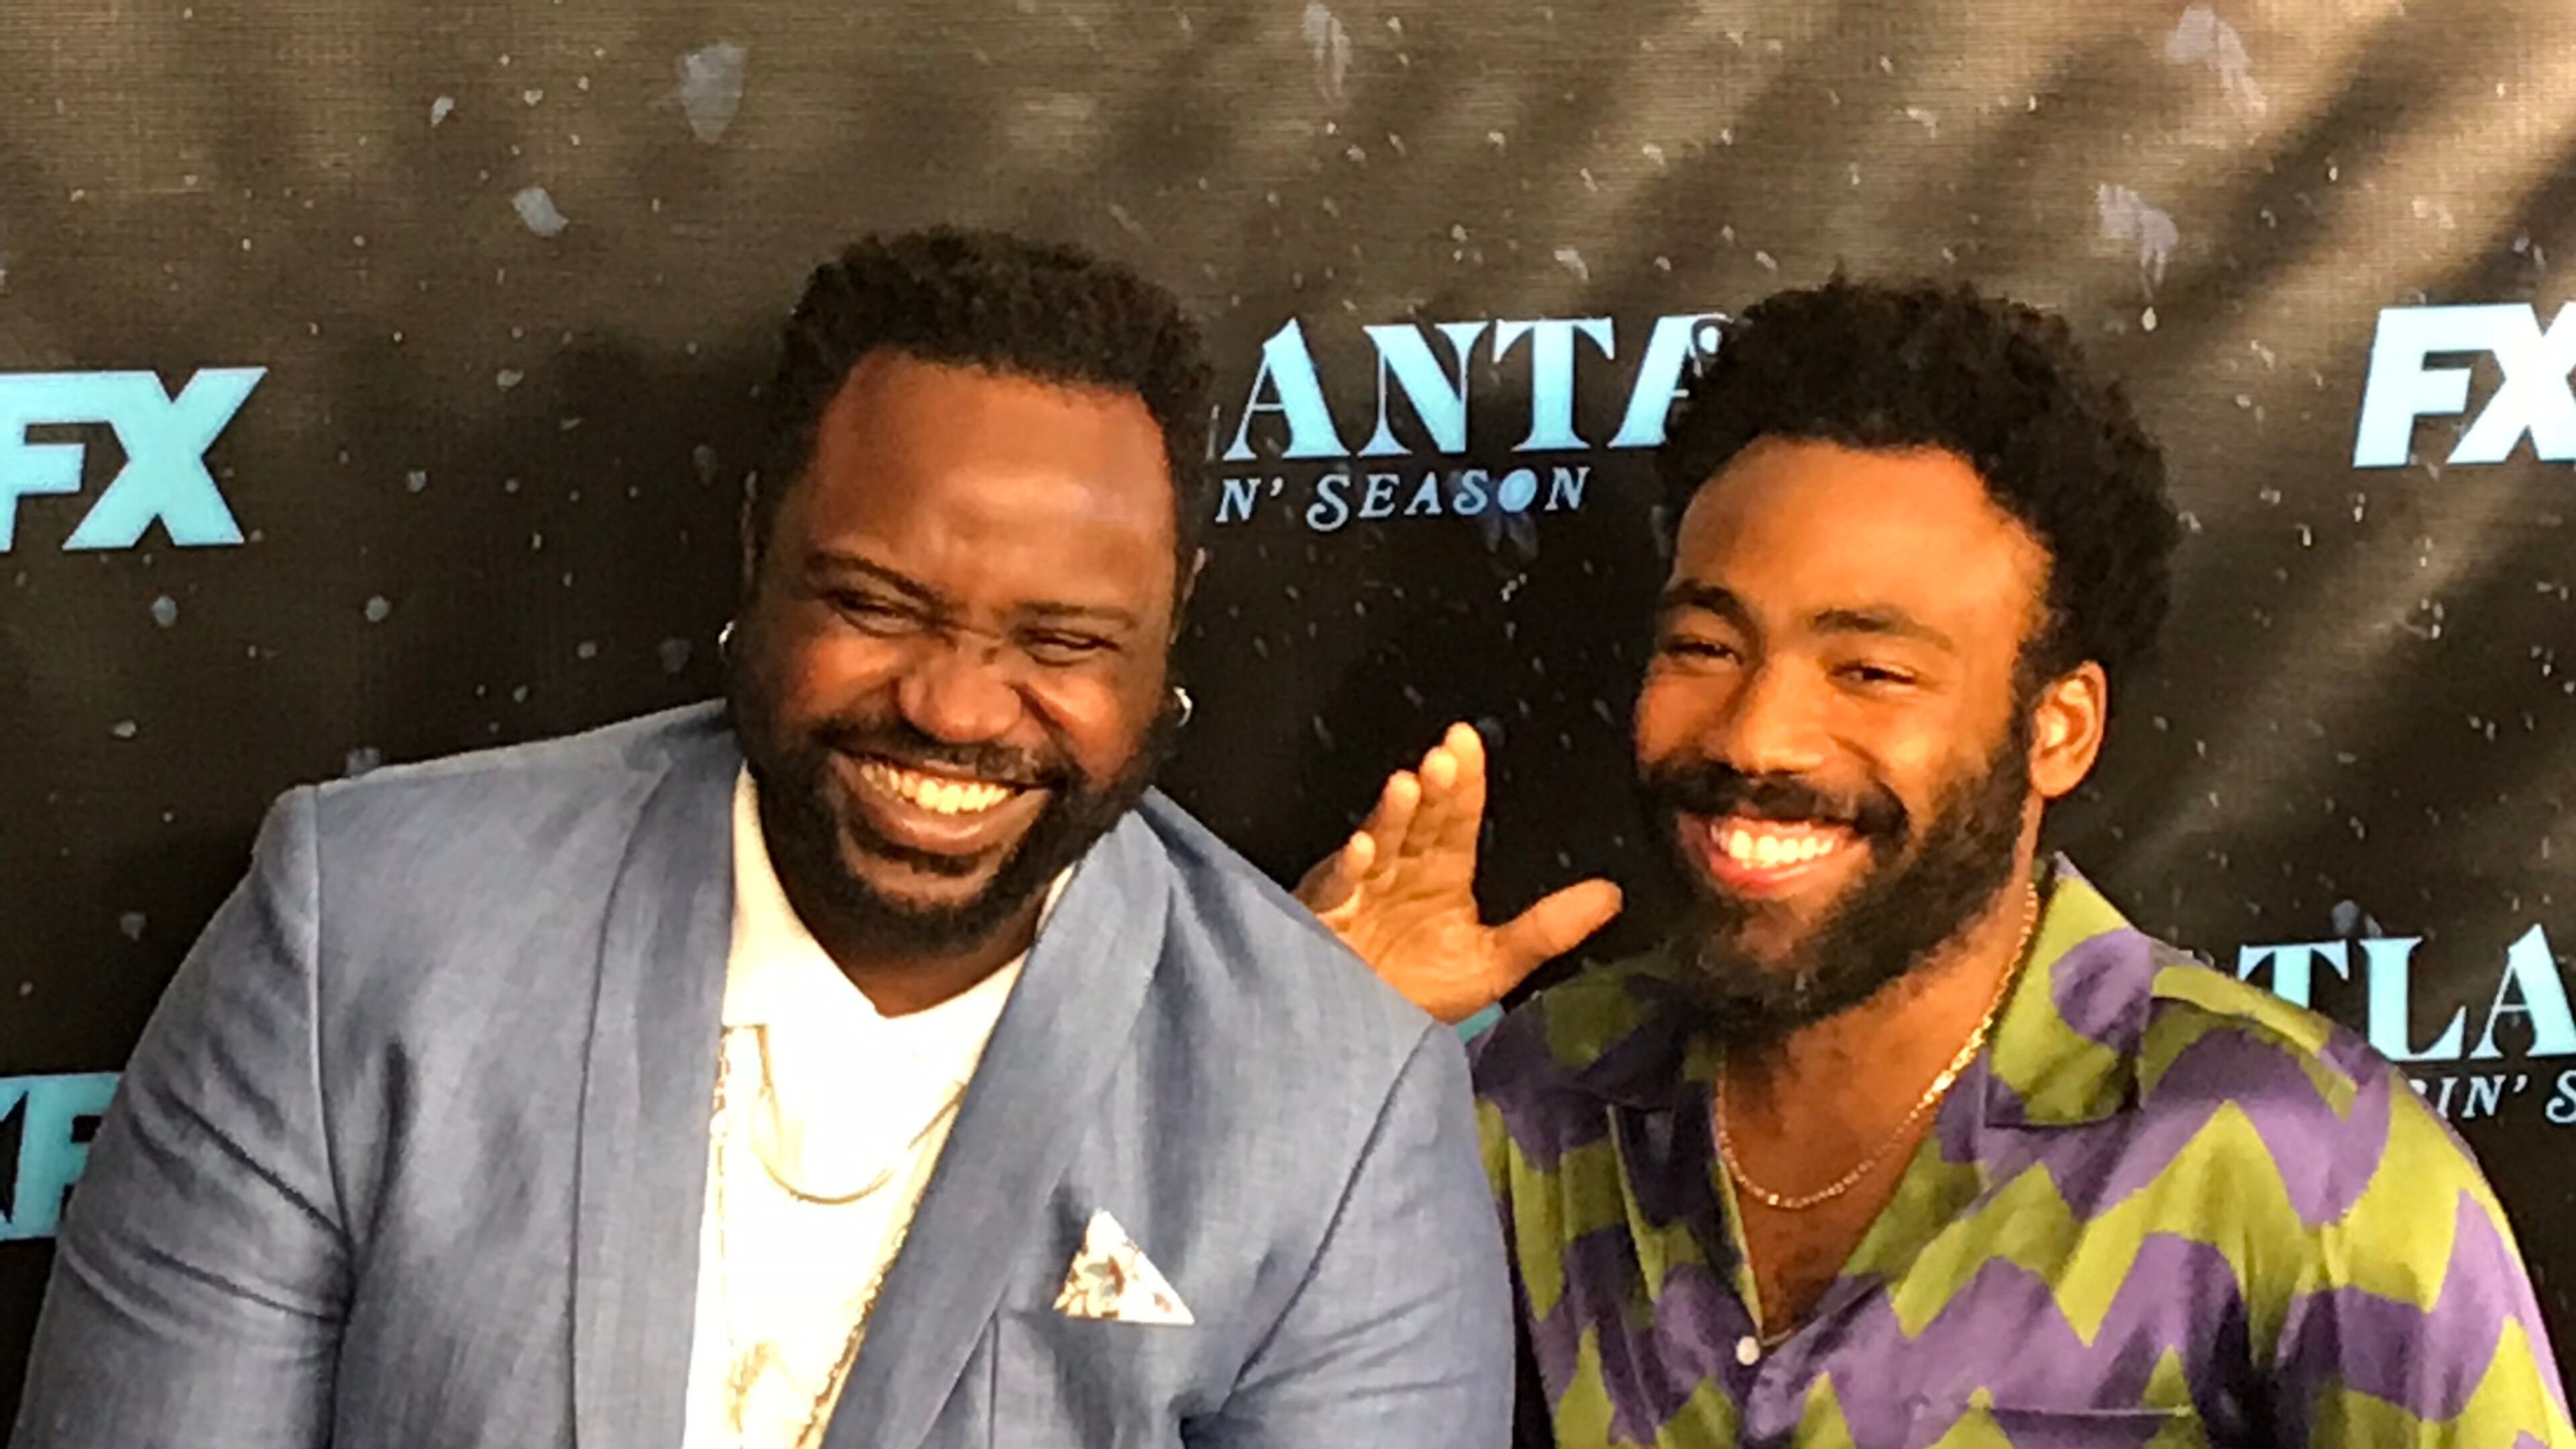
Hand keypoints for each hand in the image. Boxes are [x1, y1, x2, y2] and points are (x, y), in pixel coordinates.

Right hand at [1295, 722, 1623, 1023]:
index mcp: (1441, 872)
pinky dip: (1349, 868)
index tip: (1470, 742)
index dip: (1466, 782)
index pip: (1457, 818)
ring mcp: (1361, 887)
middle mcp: (1401, 869)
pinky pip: (1338, 887)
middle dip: (1432, 786)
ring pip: (1380, 840)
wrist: (1365, 1042)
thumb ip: (1547, 929)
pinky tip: (1362, 850)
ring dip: (1392, 814)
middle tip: (1448, 755)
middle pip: (1420, 818)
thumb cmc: (1420, 997)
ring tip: (1410, 785)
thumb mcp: (1494, 964)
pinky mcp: (1325, 915)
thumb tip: (1612, 895)